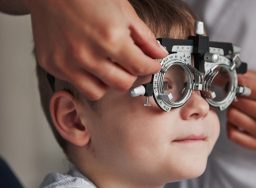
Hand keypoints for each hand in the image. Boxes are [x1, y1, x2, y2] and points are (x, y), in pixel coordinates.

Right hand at [25, 0, 167, 99]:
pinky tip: (88, 61)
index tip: (152, 65)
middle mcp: (88, 55)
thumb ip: (143, 36)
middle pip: (122, 85)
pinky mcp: (52, 65)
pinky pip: (77, 84)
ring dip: (108, 81)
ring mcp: (67, 62)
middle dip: (132, 75)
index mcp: (110, 37)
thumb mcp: (122, 10)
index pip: (140, 67)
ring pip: (99, 92)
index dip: (151, 67)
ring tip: (107, 65)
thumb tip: (158, 53)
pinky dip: (87, 78)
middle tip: (130, 64)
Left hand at [227, 71, 255, 149]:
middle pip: (237, 103)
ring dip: (232, 110)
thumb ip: (244, 76)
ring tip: (240, 108)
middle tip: (237, 96)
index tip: (234, 81)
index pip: (246, 87)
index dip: (235, 83)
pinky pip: (232, 134)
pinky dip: (231, 126)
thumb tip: (220, 76)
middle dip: (233, 96)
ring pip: (232, 117)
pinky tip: (239, 121)